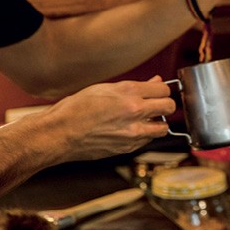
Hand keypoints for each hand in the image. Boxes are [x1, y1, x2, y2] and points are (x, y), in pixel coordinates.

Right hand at [38, 76, 174, 161]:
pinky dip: (144, 135)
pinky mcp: (128, 147)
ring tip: (145, 120)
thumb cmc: (78, 108)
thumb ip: (135, 86)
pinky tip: (130, 130)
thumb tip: (156, 82)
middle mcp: (135, 111)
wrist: (60, 133)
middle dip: (165, 105)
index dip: (161, 90)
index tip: (156, 92)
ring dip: (158, 122)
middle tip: (156, 105)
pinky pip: (147, 140)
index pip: (164, 89)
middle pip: (169, 106)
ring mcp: (133, 132)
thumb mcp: (106, 88)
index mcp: (129, 92)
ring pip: (163, 127)